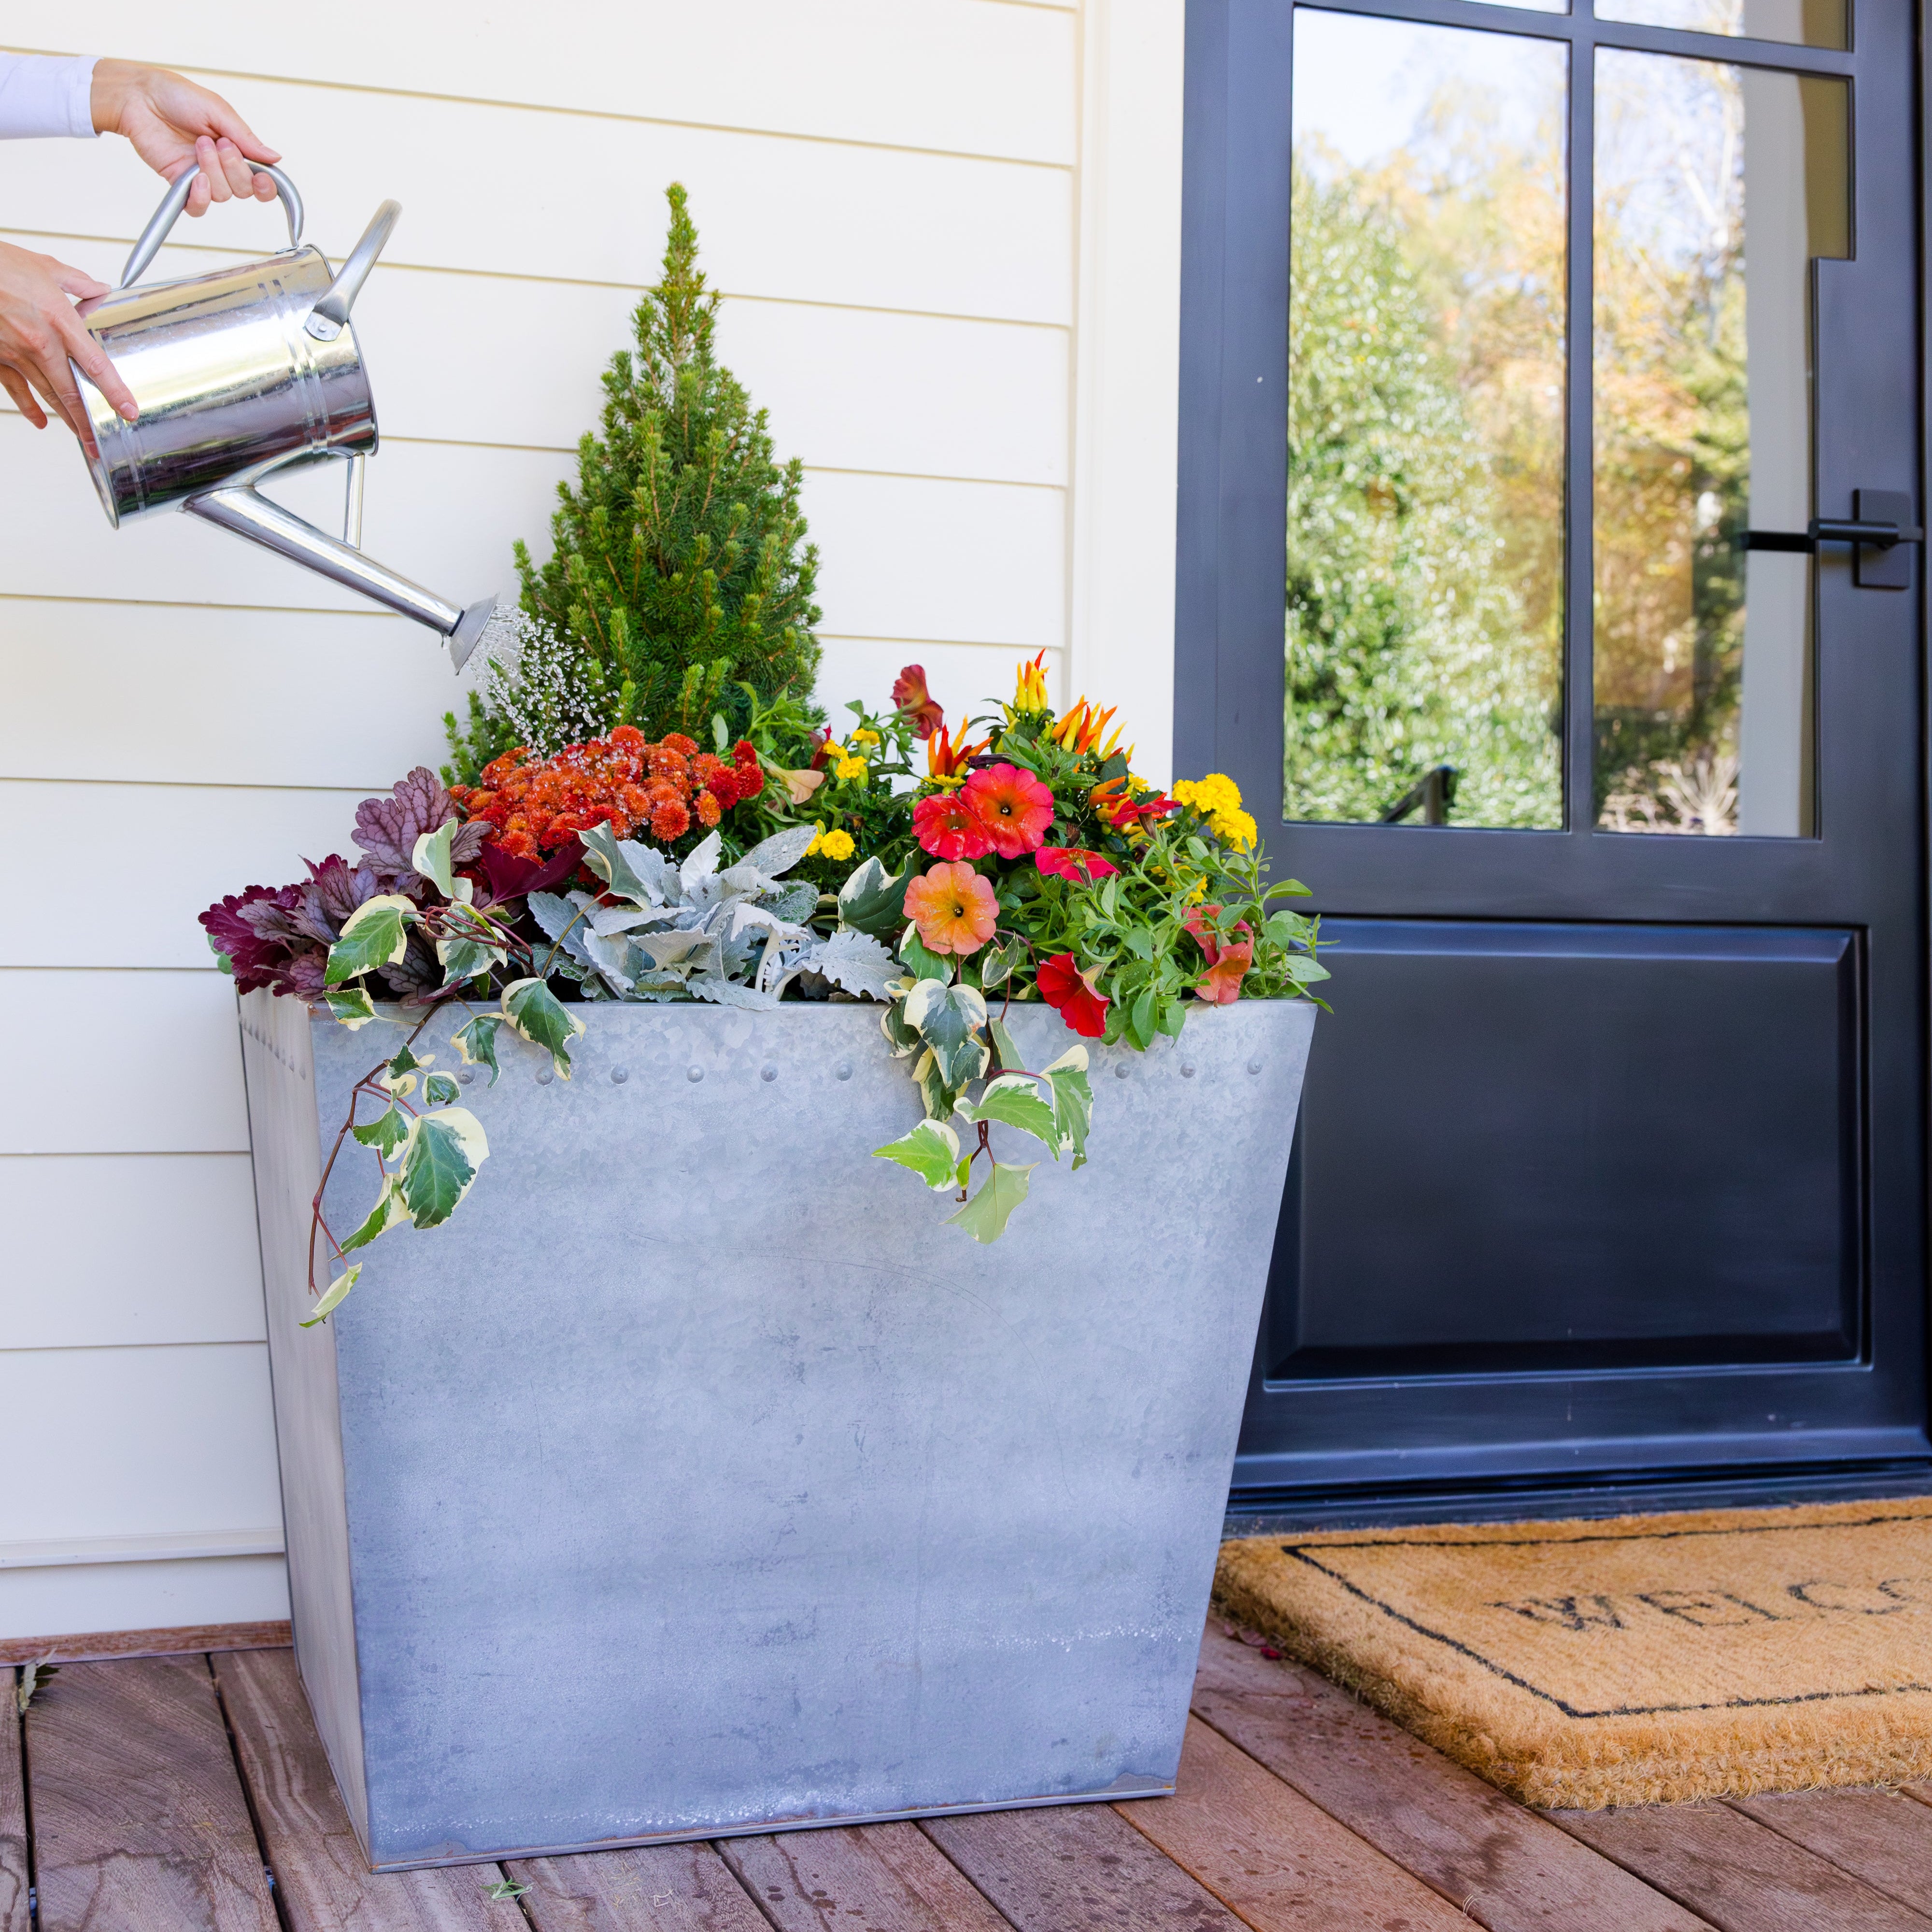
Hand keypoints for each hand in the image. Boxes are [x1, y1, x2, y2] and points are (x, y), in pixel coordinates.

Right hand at [0, 240, 137, 436]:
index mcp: (60, 320)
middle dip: (88, 421)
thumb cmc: (0, 265)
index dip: (115, 391)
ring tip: (81, 438)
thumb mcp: (46, 267)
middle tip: (100, 441)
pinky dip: (28, 407)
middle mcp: (40, 342)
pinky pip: (15, 388)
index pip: (96, 365)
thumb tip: (100, 289)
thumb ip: (79, 282)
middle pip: (71, 391)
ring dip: (66, 419)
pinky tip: (40, 421)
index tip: (128, 411)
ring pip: (47, 394)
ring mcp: (16, 353)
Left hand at [90, 60, 281, 216]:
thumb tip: (275, 157)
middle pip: (244, 190)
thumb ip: (246, 137)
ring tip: (198, 144)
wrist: (139, 97)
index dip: (266, 186)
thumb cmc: (175, 95)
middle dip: (234, 168)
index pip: (261, 181)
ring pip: (222, 195)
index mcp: (237, 150)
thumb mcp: (218, 110)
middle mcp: (222, 167)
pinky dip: (200, 197)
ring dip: (212, 169)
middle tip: (217, 142)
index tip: (262, 178)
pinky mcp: (181, 183)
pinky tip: (195, 178)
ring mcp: (202, 176)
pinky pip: (198, 207)